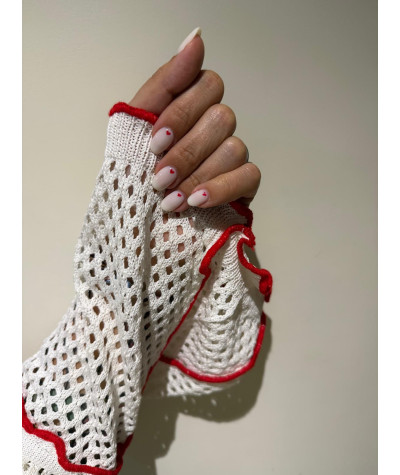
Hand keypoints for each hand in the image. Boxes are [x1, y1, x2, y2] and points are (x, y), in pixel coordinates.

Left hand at [128, 28, 260, 212]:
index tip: (155, 140)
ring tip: (169, 199)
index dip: (181, 111)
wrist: (136, 225)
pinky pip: (249, 175)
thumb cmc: (133, 174)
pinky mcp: (243, 185)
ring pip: (233, 147)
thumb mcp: (134, 125)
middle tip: (158, 177)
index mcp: (190, 107)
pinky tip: (195, 203)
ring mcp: (231, 155)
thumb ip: (165, 82)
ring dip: (196, 174)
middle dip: (185, 151)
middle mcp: (214, 126)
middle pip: (221, 116)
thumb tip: (197, 36)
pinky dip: (220, 188)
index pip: (206, 83)